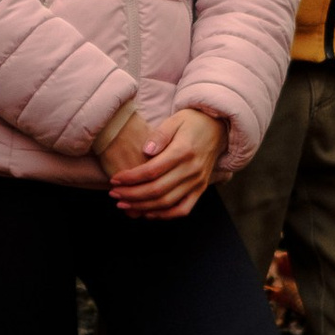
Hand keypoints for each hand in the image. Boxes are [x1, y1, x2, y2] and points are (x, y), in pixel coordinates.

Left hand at [102, 105, 227, 217]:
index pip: (152, 171)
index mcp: (183, 151)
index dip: (131, 178)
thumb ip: (160, 135)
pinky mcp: (200, 189)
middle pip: (157, 190)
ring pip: (167, 203)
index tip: (115, 180)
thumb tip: (146, 151)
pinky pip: (182, 210)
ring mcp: (197, 182)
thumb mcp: (175, 120)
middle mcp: (192, 170)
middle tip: (114, 195)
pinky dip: (164, 215)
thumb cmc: (193, 122)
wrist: (219, 128)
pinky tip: (147, 213)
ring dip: (143, 207)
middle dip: (132, 195)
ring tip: (124, 205)